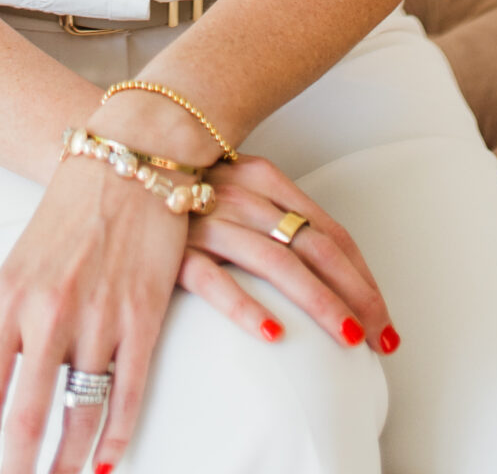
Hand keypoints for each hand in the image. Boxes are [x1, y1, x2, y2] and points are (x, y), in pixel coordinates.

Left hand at [0, 145, 189, 473]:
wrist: (129, 158)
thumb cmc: (67, 213)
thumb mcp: (16, 266)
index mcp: (7, 299)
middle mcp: (48, 312)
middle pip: (29, 417)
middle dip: (21, 471)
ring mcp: (98, 315)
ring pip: (81, 413)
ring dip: (69, 464)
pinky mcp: (143, 314)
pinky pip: (129, 392)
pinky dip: (118, 434)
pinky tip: (107, 459)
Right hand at [177, 156, 396, 356]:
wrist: (112, 157)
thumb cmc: (181, 181)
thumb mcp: (234, 184)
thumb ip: (272, 215)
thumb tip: (323, 264)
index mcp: (263, 177)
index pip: (328, 229)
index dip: (362, 274)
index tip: (384, 315)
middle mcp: (242, 194)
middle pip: (313, 245)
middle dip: (354, 293)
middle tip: (381, 336)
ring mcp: (208, 219)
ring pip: (277, 262)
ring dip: (319, 302)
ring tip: (348, 338)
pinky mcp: (173, 248)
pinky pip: (214, 279)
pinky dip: (246, 307)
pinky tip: (273, 335)